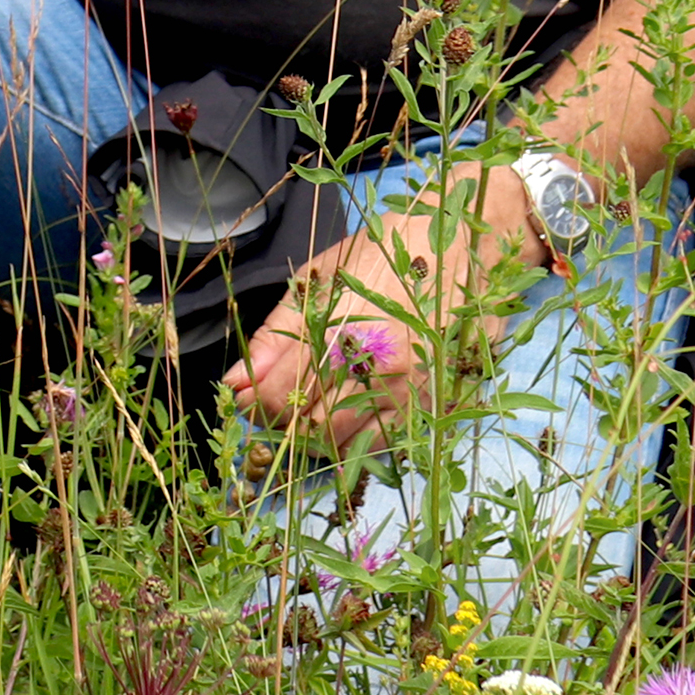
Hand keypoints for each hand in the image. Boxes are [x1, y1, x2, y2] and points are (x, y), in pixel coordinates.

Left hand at [219, 175, 532, 451]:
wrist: (461, 250)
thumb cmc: (381, 259)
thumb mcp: (316, 282)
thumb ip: (273, 338)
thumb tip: (233, 385)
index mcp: (339, 334)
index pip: (278, 396)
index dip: (253, 403)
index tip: (244, 396)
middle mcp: (376, 371)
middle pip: (308, 427)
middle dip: (282, 421)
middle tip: (277, 401)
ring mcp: (409, 394)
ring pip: (344, 444)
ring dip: (316, 435)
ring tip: (310, 405)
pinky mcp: (433, 406)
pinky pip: (382, 444)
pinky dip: (355, 439)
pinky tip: (347, 413)